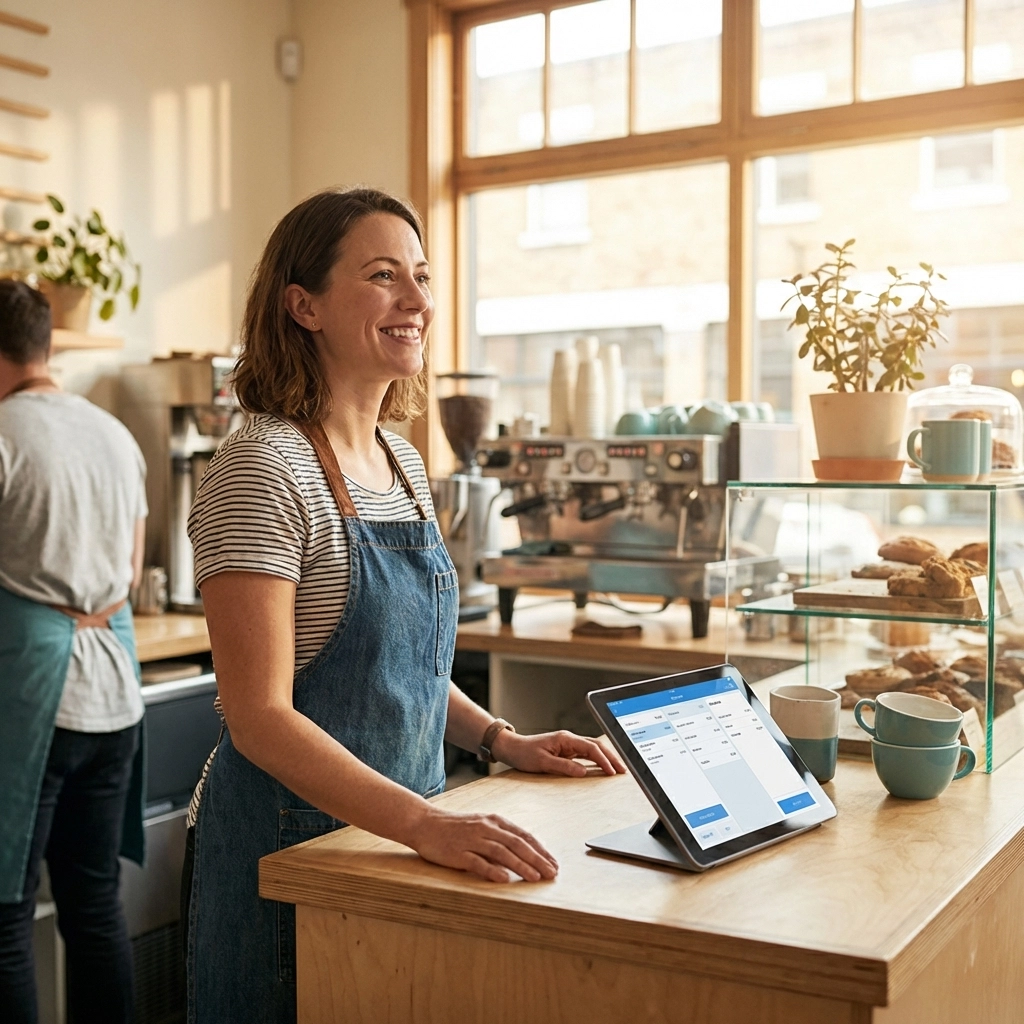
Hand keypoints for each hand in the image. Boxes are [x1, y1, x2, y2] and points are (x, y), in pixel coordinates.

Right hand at [409, 806, 557, 883]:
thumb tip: (523, 853)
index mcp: (494, 821)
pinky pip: (478, 862)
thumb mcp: (481, 825)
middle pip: (517, 844)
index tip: (553, 863)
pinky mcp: (458, 852)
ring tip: (535, 878)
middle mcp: (486, 828)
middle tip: (552, 873)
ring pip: (501, 852)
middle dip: (537, 859)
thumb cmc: (454, 827)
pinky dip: (492, 870)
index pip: (523, 836)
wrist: (424, 822)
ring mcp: (472, 839)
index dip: (540, 850)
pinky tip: (505, 879)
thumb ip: (500, 837)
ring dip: (521, 865)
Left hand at [490, 729, 625, 777]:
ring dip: (606, 758)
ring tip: (618, 769)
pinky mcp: (566, 750)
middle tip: (623, 770)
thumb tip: (583, 772)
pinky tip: (603, 767)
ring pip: (593, 749)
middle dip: (611, 757)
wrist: (512, 748)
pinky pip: (586, 754)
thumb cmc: (524, 754)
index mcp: (565, 738)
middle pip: (596, 746)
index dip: (603, 760)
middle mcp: (569, 739)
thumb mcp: (543, 763)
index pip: (591, 748)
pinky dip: (597, 760)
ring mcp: (568, 744)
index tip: (612, 771)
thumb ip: (564, 767)